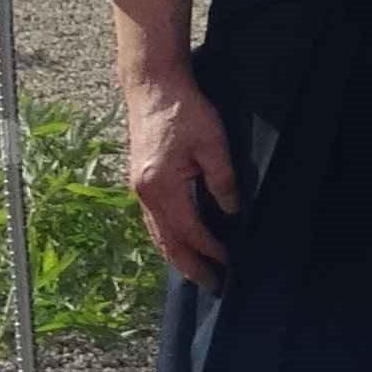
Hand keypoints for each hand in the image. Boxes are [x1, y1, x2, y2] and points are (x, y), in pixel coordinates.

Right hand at [124, 60, 240, 286]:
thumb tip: (232, 211)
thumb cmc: (183, 110)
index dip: (210, 249)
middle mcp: (144, 193)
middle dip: (190, 266)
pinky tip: (181, 243)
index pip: (189, 230)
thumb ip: (222, 179)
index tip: (229, 262)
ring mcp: (139, 188)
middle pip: (167, 242)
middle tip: (213, 285)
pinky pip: (153, 220)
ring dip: (177, 256)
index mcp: (161, 186)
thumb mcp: (212, 143)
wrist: (152, 86)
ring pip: (157, 233)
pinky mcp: (141, 181)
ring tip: (199, 272)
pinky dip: (168, 238)